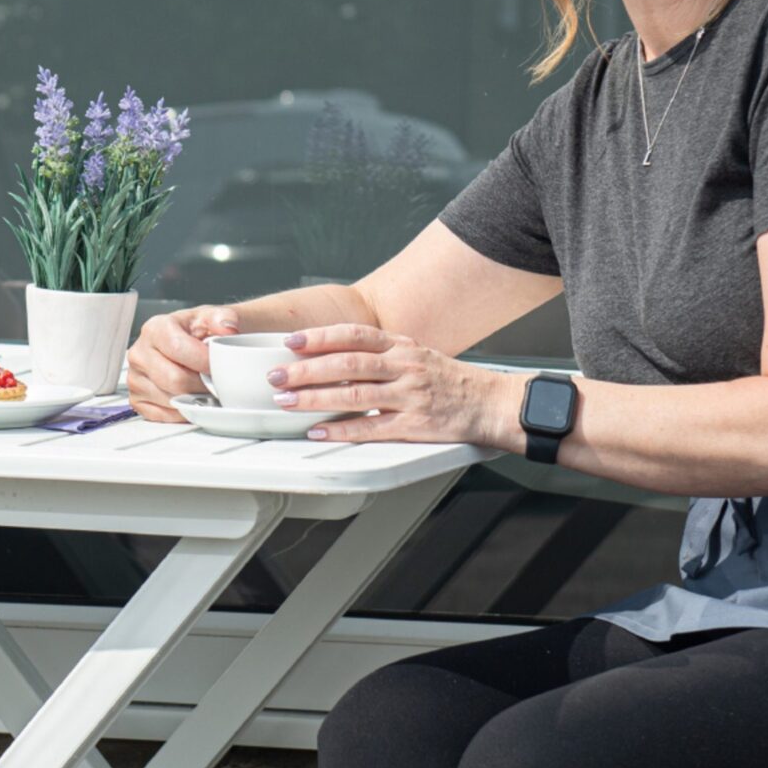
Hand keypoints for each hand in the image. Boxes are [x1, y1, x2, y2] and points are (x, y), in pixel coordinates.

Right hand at [126, 305, 243, 421]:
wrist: (190, 345)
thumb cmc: (198, 334)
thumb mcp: (212, 318)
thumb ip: (223, 318)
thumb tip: (227, 327)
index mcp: (155, 329)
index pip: (178, 348)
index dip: (203, 361)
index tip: (217, 365)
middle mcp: (140, 354)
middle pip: (175, 379)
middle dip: (201, 384)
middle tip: (215, 382)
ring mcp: (135, 379)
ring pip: (171, 400)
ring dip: (194, 400)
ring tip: (205, 389)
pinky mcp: (138, 401)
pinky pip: (165, 416)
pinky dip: (184, 412)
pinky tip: (192, 399)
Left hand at [270, 323, 524, 446]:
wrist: (490, 403)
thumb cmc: (448, 380)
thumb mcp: (416, 354)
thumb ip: (380, 353)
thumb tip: (333, 355)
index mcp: (402, 346)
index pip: (354, 335)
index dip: (320, 336)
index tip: (290, 341)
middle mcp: (404, 367)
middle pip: (347, 363)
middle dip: (306, 369)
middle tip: (276, 375)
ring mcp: (409, 396)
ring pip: (354, 394)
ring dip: (315, 398)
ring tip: (287, 402)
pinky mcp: (415, 425)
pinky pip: (371, 428)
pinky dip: (341, 431)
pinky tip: (318, 432)